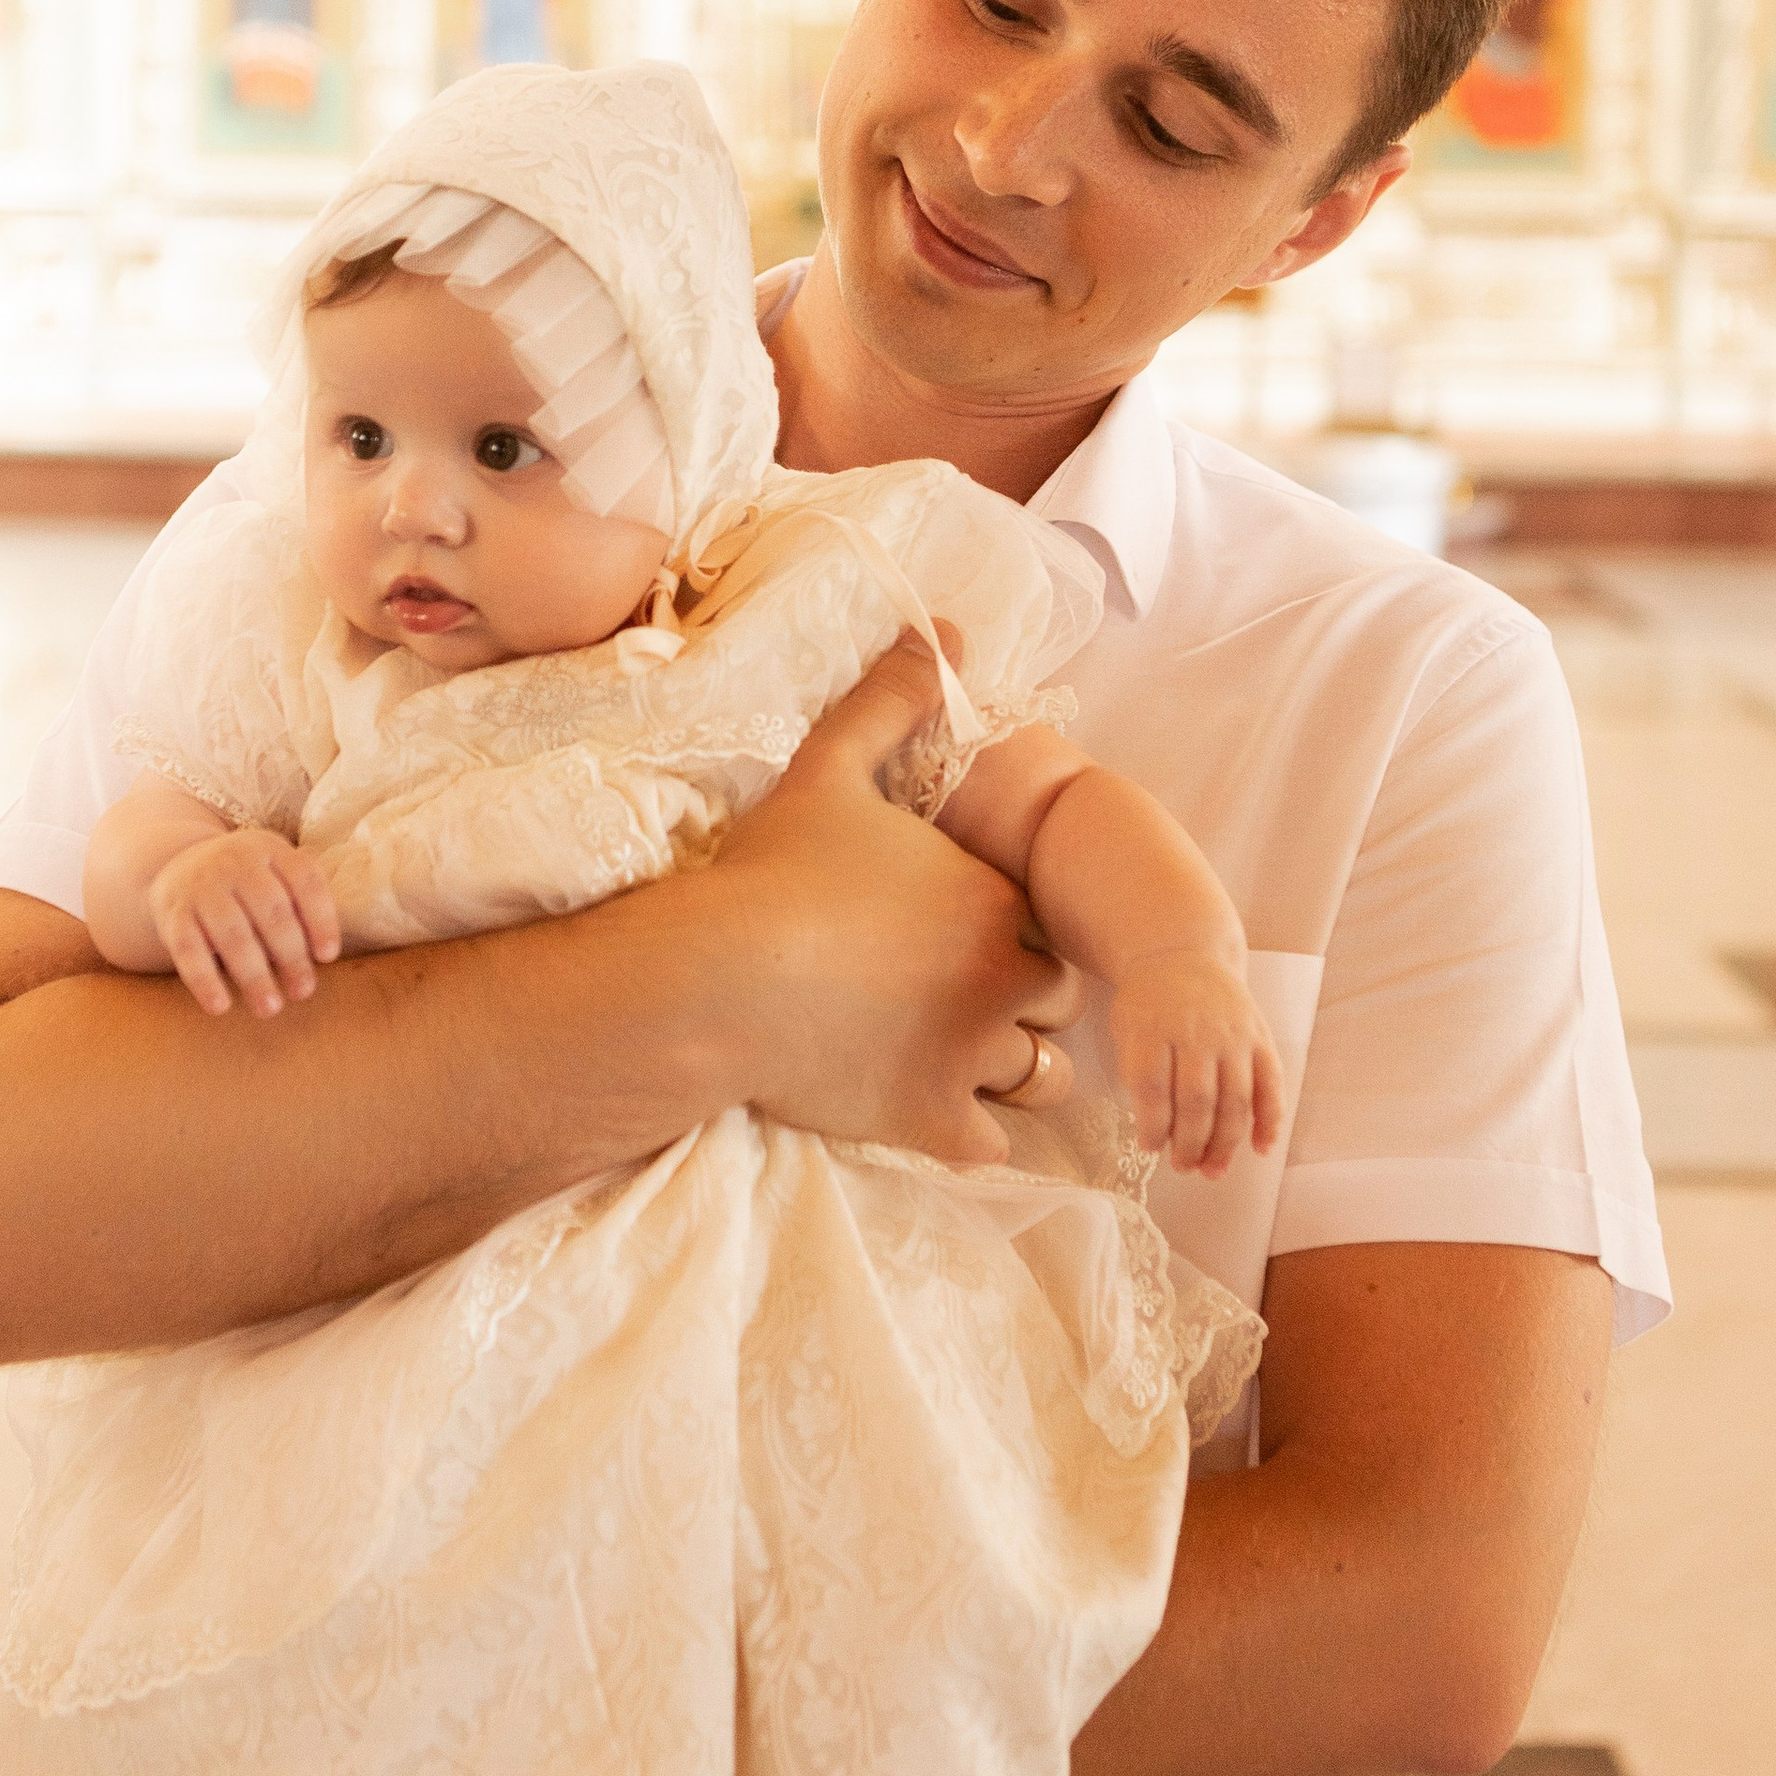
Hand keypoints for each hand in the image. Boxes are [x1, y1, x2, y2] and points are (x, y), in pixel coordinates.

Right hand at [148, 828, 339, 1019]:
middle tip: (303, 992)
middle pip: (271, 911)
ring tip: (270, 1008)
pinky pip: (188, 950)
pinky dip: (204, 980)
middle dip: (291, 955)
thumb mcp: (275, 874)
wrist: (179, 867)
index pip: (304, 878)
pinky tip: (220, 1006)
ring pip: (232, 934)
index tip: (328, 957)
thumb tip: (322, 955)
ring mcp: (201, 886)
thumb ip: (302, 904)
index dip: (320, 918)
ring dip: (254, 975)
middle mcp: (234, 861)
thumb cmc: (247, 884)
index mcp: (270, 849)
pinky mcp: (173, 913)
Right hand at [709, 634, 1082, 1168]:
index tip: (953, 934)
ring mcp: (971, 1059)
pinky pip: (995, 1144)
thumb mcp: (830, 766)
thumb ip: (892, 699)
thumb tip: (940, 631)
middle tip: (957, 996)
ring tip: (949, 1053)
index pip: (1048, 925)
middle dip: (1024, 1001)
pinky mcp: (931, 1122)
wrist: (716, 978)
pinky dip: (973, 1131)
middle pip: (1059, 1002)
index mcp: (995, 901)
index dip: (1013, 931)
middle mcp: (1004, 981)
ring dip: (1011, 1068)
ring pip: (1044, 1078)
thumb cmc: (773, 871)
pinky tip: (929, 1107)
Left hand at [1109, 950, 1284, 1178]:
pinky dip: (1269, 1120)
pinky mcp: (1260, 1038)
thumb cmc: (1149, 1003)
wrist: (1183, 954)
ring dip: (1226, 1143)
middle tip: (1183, 1168)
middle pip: (1198, 1099)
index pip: (1153, 1087)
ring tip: (1212, 1170)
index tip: (1151, 1148)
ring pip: (1236, 1099)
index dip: (1153, 1126)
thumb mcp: (1127, 1029)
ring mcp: (1233, 1034)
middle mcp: (1197, 1030)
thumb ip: (1138, 1075)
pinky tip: (1260, 1148)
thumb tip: (1157, 1133)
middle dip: (1191, 1143)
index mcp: (1153, 1027)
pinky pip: (1271, 1084)